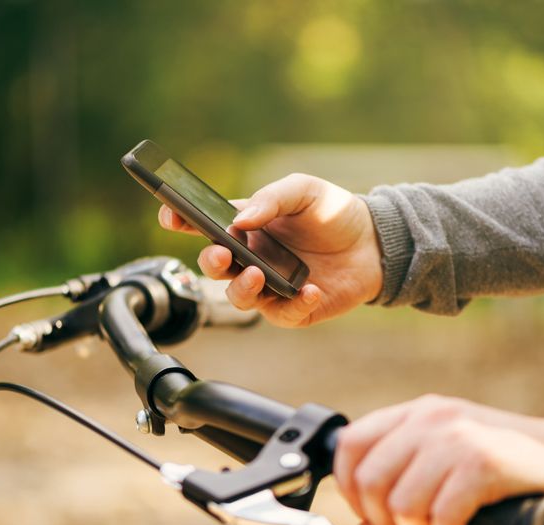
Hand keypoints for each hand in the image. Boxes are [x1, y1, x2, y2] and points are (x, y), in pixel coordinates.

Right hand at [158, 173, 382, 326]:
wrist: (373, 242)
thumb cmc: (333, 213)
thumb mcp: (304, 190)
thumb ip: (272, 198)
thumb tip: (241, 220)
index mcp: (247, 227)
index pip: (204, 226)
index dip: (182, 221)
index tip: (170, 216)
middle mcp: (251, 258)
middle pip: (215, 268)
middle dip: (211, 263)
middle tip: (223, 254)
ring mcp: (270, 286)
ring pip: (239, 297)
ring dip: (242, 288)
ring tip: (259, 273)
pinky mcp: (294, 308)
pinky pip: (282, 314)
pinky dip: (293, 304)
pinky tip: (309, 289)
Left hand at [334, 394, 543, 524]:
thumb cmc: (489, 464)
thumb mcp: (437, 463)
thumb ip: (397, 489)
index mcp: (411, 414)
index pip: (350, 443)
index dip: (347, 485)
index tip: (365, 510)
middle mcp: (427, 419)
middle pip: (369, 479)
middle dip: (381, 520)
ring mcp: (454, 437)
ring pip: (401, 504)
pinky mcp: (482, 462)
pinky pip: (441, 516)